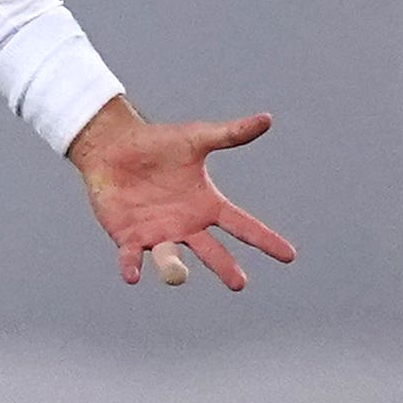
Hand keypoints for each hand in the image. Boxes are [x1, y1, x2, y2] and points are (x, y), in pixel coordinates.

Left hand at [66, 97, 296, 290]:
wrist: (112, 146)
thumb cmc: (157, 143)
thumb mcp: (196, 138)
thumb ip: (230, 134)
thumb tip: (267, 118)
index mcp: (207, 205)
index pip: (243, 225)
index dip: (265, 240)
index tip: (290, 255)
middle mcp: (186, 225)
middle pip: (211, 252)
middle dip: (224, 267)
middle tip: (239, 283)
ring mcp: (158, 234)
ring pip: (170, 258)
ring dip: (173, 268)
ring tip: (179, 275)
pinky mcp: (128, 236)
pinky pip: (131, 257)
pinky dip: (132, 266)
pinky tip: (132, 275)